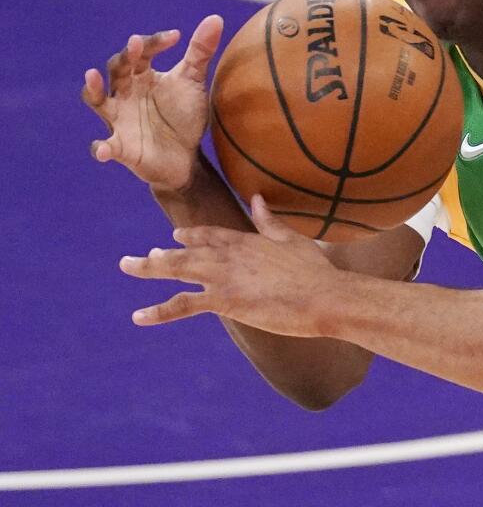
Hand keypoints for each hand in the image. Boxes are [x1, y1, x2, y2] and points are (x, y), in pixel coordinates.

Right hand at [82, 15, 222, 191]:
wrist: (185, 156)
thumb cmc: (183, 115)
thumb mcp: (192, 83)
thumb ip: (200, 53)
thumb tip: (215, 18)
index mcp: (142, 76)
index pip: (141, 52)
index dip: (153, 43)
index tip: (175, 37)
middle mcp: (125, 93)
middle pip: (116, 69)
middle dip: (125, 57)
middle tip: (136, 45)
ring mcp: (119, 119)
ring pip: (97, 101)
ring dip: (92, 89)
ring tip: (91, 75)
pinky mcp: (120, 147)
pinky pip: (104, 147)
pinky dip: (101, 148)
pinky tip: (104, 149)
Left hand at [119, 195, 340, 336]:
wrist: (324, 296)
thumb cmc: (315, 271)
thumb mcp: (292, 240)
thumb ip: (270, 221)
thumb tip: (257, 198)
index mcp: (246, 240)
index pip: (210, 234)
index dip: (191, 235)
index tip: (175, 236)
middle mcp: (228, 255)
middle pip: (185, 251)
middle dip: (159, 254)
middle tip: (136, 257)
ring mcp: (223, 276)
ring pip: (176, 269)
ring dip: (148, 268)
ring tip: (127, 266)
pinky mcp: (223, 300)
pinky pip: (182, 305)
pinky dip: (158, 311)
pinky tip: (138, 316)